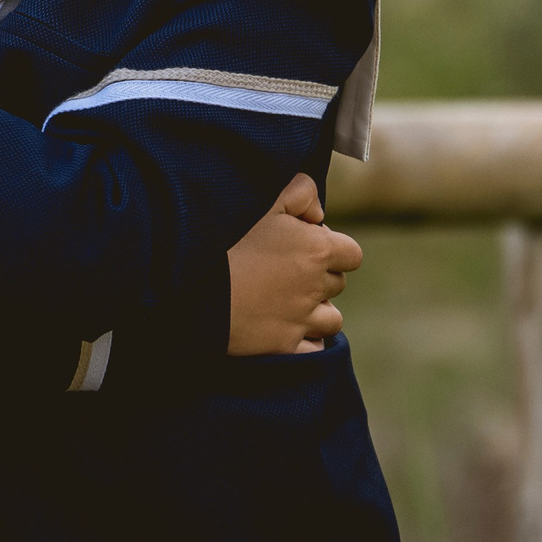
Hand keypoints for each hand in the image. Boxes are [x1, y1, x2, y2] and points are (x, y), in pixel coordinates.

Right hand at [226, 174, 361, 355]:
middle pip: (337, 284)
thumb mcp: (266, 198)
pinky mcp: (283, 345)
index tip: (303, 244)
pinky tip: (287, 328)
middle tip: (285, 269)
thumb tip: (319, 214)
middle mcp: (316, 287)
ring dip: (317, 310)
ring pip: (332, 319)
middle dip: (320, 276)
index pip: (352, 254)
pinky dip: (308, 342)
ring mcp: (301, 319)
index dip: (331, 248)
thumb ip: (302, 192)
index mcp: (317, 250)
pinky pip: (314, 349)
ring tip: (288, 300)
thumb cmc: (227, 235)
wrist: (189, 280)